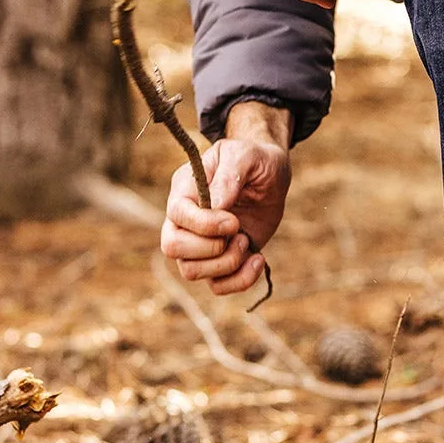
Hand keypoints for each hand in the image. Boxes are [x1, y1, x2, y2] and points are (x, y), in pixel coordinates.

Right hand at [160, 103, 292, 295]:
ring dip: (226, 263)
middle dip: (210, 248)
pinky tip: (258, 258)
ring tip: (246, 240)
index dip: (204, 224)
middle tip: (238, 231)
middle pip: (172, 248)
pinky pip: (218, 286)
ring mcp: (202, 242)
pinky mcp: (222, 259)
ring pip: (191, 272)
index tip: (233, 221)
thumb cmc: (255, 160)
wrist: (271, 174)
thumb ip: (230, 176)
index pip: (176, 215)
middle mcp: (187, 220)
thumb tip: (216, 205)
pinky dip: (240, 280)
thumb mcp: (246, 156)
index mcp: (185, 190)